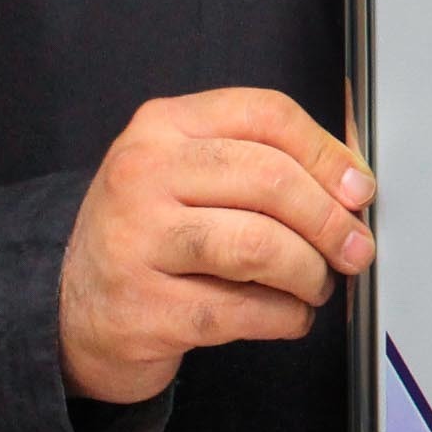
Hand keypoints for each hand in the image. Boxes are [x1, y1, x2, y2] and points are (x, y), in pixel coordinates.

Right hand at [58, 88, 375, 404]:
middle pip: (271, 179)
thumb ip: (266, 156)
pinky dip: (285, 317)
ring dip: (310, 272)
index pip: (266, 115)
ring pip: (260, 247)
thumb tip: (356, 169)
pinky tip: (287, 315)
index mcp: (162, 126)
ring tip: (316, 284)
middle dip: (330, 220)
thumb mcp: (189, 171)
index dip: (328, 153)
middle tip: (354, 248)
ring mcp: (137, 242)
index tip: (359, 189)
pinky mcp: (144, 310)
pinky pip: (243, 311)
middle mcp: (143, 175)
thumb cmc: (152, 233)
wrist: (72, 305)